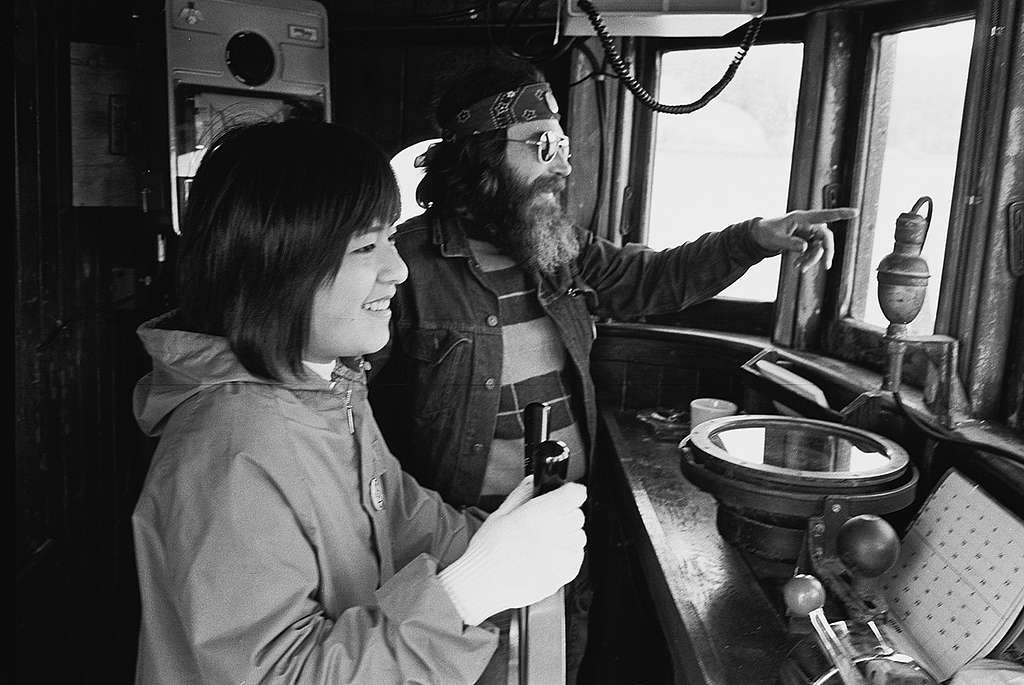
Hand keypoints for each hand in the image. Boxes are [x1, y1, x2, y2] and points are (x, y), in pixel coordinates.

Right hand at [439, 478, 586, 624]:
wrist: (484, 583)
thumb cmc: (487, 551)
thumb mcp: (499, 515)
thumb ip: (521, 495)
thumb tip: (532, 482)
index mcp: (539, 514)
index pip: (574, 495)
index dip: (571, 493)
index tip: (567, 495)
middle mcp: (554, 533)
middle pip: (578, 515)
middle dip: (566, 514)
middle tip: (547, 521)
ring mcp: (560, 556)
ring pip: (579, 537)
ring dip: (568, 535)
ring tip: (546, 541)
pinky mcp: (562, 574)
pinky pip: (577, 558)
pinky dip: (568, 554)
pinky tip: (549, 555)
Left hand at [752, 207, 857, 271]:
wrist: (761, 236)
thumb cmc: (767, 232)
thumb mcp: (776, 238)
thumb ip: (790, 243)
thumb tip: (805, 248)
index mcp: (802, 218)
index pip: (824, 215)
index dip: (840, 213)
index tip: (855, 212)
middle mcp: (809, 225)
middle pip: (826, 237)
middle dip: (826, 252)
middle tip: (826, 266)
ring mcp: (809, 233)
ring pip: (820, 248)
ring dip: (812, 260)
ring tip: (799, 268)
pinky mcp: (807, 241)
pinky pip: (813, 252)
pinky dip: (807, 260)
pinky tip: (798, 265)